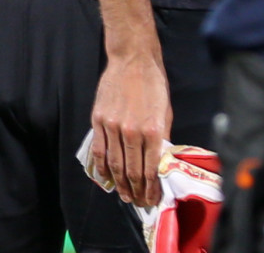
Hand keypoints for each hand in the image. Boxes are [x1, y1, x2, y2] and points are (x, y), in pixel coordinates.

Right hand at [89, 52, 170, 207]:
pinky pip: (99, 148)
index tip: (151, 200)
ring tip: (123, 195)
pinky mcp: (98, 119)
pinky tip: (106, 177)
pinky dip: (101, 166)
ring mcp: (112, 125)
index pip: (151, 170)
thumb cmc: (154, 86)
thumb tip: (157, 163)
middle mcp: (132, 131)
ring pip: (114, 163)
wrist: (132, 61)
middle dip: (135, 191)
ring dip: (119, 183)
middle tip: (137, 203)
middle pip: (131, 171)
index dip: (150, 189)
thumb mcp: (165, 113)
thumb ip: (160, 139)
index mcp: (153, 131)